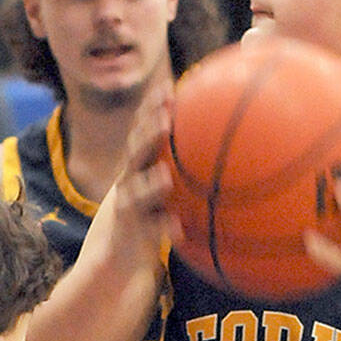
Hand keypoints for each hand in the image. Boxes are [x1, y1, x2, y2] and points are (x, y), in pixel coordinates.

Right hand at [94, 86, 179, 262]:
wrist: (117, 252)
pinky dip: (163, 228)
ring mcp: (127, 207)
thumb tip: (223, 134)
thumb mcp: (160, 182)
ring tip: (165, 177)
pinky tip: (178, 228)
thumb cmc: (150, 209)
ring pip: (136, 193)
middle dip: (148, 135)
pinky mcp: (131, 233)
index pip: (141, 130)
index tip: (168, 88)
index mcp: (137, 164)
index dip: (151, 108)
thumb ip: (182, 161)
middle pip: (135, 153)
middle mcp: (128, 181)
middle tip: (165, 119)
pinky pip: (149, 231)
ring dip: (150, 185)